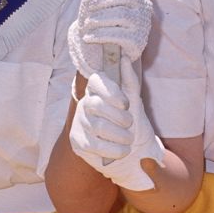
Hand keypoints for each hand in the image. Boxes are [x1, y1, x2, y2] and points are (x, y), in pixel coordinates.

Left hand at [67, 0, 152, 77]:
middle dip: (100, 0)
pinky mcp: (137, 42)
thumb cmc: (101, 17)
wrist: (102, 52)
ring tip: (87, 24)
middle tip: (86, 6)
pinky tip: (89, 36)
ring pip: (119, 14)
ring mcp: (142, 23)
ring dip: (97, 19)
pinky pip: (117, 34)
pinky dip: (98, 34)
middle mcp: (142, 4)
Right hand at [68, 67, 165, 190]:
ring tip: (129, 139)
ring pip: (97, 127)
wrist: (133, 153)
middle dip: (119, 117)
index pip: (96, 81)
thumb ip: (129, 80)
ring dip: (119, 135)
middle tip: (130, 123)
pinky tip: (123, 150)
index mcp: (97, 90)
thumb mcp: (135, 101)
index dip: (110, 91)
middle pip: (96, 105)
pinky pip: (95, 145)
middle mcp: (84, 104)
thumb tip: (125, 58)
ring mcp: (79, 124)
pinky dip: (114, 149)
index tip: (126, 103)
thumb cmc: (132, 123)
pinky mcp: (78, 143)